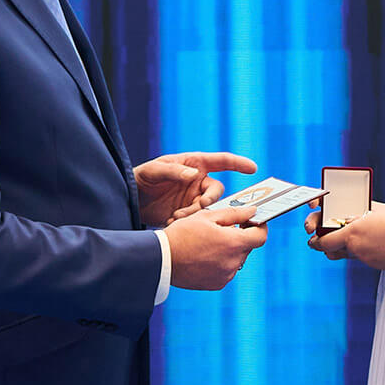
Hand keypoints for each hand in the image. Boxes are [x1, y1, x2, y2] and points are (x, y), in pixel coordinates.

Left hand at [135, 151, 256, 225]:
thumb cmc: (142, 177)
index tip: (253, 168)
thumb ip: (173, 171)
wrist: (130, 200)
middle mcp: (198, 181)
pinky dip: (188, 223)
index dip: (238, 164)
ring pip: (208, 208)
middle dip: (210, 201)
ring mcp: (194, 198)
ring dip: (196, 214)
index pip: (222, 162)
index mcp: (195, 165)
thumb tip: (194, 175)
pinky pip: (198, 220)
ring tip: (175, 217)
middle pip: (218, 191)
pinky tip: (170, 222)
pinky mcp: (188, 214)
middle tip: (198, 208)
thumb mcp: (154, 171)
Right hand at [160, 206, 267, 289]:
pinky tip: (205, 255)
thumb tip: (253, 212)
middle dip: (240, 236)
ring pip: (237, 258)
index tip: (251, 221)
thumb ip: (234, 213)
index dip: (259, 226)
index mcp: (234, 243)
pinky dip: (222, 262)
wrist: (161, 259)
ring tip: (210, 242)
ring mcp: (226, 275)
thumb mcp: (207, 216)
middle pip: (248, 246)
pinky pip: (227, 270)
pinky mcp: (217, 284)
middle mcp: (234, 262)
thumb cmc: (183, 234)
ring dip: (230, 249)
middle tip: (223, 228)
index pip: (261, 236)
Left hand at [307, 201, 384, 269]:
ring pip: (347, 254)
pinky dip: (364, 250)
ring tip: (353, 238)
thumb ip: (360, 214)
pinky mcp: (375, 264)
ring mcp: (365, 258)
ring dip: (344, 248)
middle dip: (324, 246)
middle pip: (331, 252)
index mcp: (352, 232)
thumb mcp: (376, 211)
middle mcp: (355, 248)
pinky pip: (363, 257)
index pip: (324, 241)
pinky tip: (375, 242)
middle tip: (322, 241)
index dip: (317, 241)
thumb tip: (350, 217)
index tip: (313, 238)